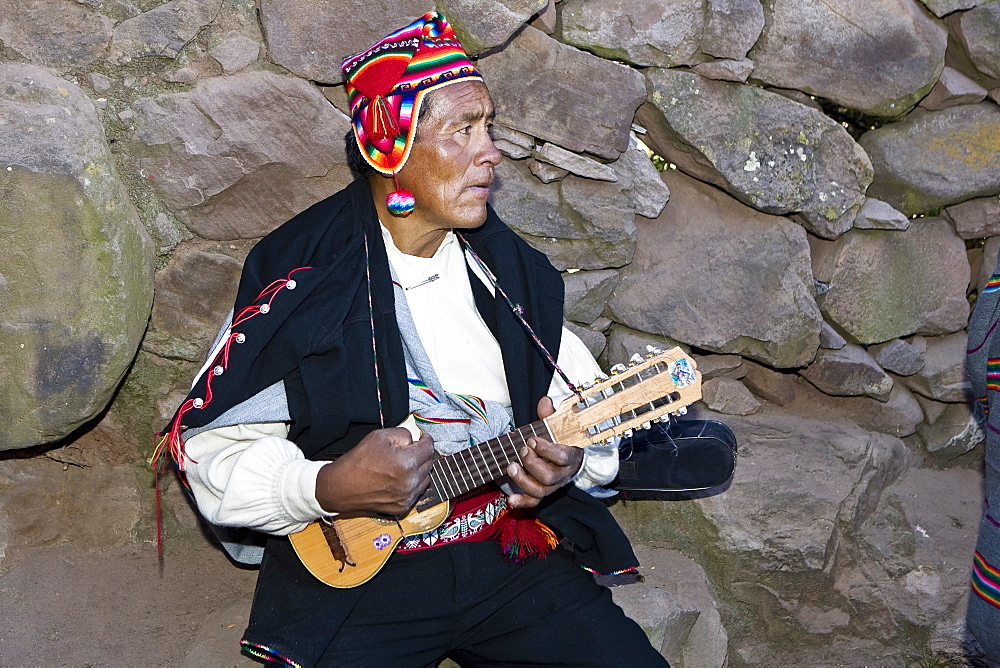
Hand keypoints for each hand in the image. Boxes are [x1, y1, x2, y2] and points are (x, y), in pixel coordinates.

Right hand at [315, 427, 435, 515]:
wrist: (341, 487)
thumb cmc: (357, 462)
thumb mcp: (379, 436)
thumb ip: (403, 434)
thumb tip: (414, 441)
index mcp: (406, 463)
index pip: (429, 448)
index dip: (427, 440)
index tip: (423, 438)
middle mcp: (410, 482)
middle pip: (429, 463)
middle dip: (422, 454)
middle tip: (411, 449)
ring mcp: (407, 497)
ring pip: (426, 479)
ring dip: (420, 469)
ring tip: (405, 464)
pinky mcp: (402, 507)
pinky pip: (416, 492)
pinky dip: (413, 484)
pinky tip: (400, 478)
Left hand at [505, 397, 583, 509]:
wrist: (568, 457)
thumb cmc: (560, 440)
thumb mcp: (557, 425)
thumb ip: (550, 414)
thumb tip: (545, 402)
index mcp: (570, 456)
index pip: (562, 457)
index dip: (546, 450)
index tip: (532, 440)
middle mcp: (563, 474)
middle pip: (549, 476)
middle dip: (532, 464)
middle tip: (522, 450)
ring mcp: (552, 486)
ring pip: (540, 491)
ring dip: (523, 480)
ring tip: (511, 466)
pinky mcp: (543, 493)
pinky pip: (534, 502)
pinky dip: (522, 502)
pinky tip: (511, 500)